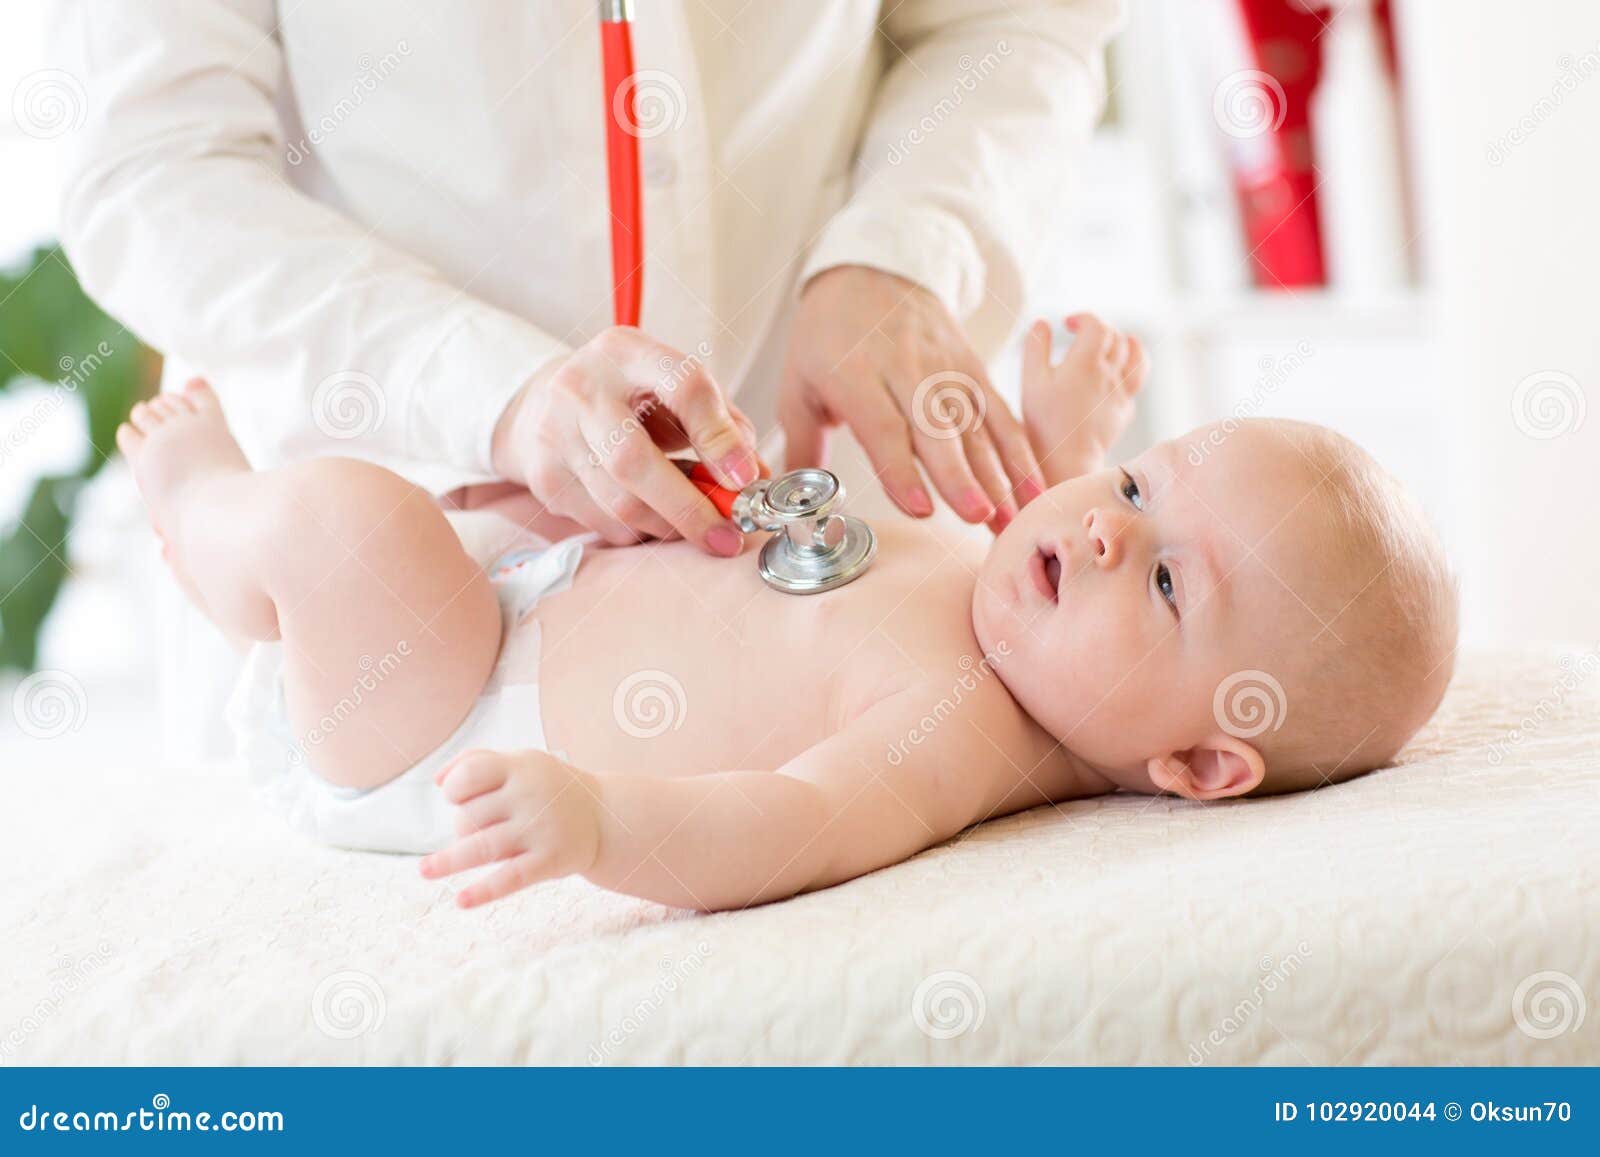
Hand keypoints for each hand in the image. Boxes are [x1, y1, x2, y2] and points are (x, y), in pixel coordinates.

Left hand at [421, 749, 601, 908]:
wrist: (606, 818)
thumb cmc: (549, 788)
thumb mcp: (522, 763)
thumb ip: (477, 761)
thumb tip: (438, 780)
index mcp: (521, 767)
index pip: (470, 774)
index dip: (454, 788)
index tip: (458, 797)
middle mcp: (532, 796)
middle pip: (471, 816)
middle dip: (464, 826)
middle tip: (485, 826)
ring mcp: (541, 830)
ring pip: (482, 847)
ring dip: (449, 861)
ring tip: (424, 870)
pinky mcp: (550, 861)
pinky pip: (510, 878)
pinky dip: (484, 891)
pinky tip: (461, 901)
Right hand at [490, 327, 760, 554]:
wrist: (544, 403)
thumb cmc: (631, 398)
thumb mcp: (677, 391)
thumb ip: (723, 426)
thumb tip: (756, 480)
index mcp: (628, 351)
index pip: (683, 386)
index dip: (719, 438)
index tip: (746, 479)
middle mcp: (582, 387)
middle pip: (636, 460)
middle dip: (689, 508)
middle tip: (727, 538)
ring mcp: (555, 433)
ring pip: (619, 502)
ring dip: (668, 527)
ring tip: (695, 528)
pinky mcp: (542, 476)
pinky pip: (602, 523)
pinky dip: (638, 531)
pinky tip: (651, 518)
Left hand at [779, 265, 1044, 531]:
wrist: (871, 271)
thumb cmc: (827, 338)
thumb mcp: (798, 385)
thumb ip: (802, 446)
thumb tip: (793, 502)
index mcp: (855, 375)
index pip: (883, 428)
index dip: (902, 470)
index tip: (920, 508)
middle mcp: (906, 370)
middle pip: (937, 428)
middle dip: (960, 475)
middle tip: (978, 516)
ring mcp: (945, 367)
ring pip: (976, 425)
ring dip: (998, 474)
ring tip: (1013, 517)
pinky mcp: (973, 367)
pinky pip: (999, 412)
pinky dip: (1020, 450)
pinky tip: (1033, 486)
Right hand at [1021, 313, 1146, 484]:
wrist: (1066, 460)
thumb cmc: (1043, 422)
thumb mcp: (1031, 381)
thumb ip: (1035, 348)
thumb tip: (1043, 323)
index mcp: (1086, 362)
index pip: (1096, 325)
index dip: (1082, 318)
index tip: (1067, 324)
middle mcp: (1109, 374)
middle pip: (1115, 337)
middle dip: (1098, 330)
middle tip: (1080, 337)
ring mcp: (1120, 393)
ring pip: (1136, 357)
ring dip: (1126, 345)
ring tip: (1113, 346)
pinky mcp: (1123, 411)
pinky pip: (1134, 383)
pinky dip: (1126, 372)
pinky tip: (1112, 378)